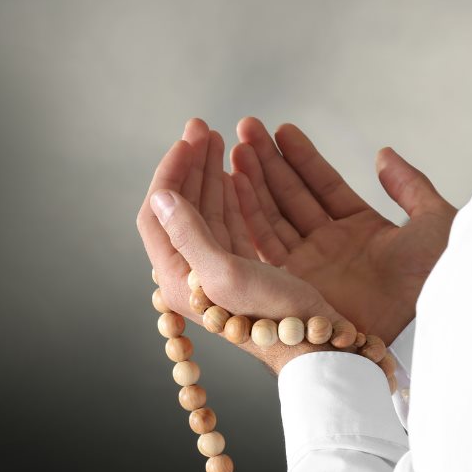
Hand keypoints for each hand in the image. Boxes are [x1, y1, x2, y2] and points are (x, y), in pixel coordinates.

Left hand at [135, 119, 352, 374]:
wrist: (314, 344)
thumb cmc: (274, 315)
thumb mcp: (226, 273)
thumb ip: (188, 234)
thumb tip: (160, 196)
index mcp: (178, 278)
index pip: (157, 215)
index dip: (169, 174)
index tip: (187, 142)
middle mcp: (192, 274)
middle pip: (181, 210)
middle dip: (190, 166)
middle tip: (201, 127)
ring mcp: (217, 270)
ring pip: (206, 213)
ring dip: (209, 175)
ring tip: (216, 140)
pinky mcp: (242, 268)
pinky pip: (228, 224)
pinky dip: (229, 196)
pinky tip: (233, 174)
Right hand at [230, 118, 457, 344]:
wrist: (423, 318)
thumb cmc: (437, 276)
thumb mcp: (434, 220)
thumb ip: (410, 186)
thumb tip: (384, 155)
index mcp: (363, 229)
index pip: (324, 185)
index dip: (303, 158)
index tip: (281, 130)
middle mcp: (332, 246)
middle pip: (293, 197)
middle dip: (270, 163)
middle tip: (248, 129)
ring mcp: (312, 265)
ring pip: (275, 216)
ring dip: (255, 183)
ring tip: (239, 149)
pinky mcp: (295, 284)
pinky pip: (267, 243)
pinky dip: (250, 214)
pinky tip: (236, 184)